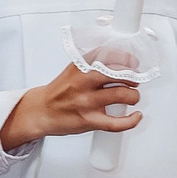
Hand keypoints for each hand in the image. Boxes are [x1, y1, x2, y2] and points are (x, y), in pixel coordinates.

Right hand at [0, 60, 140, 152]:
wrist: (41, 111)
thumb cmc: (60, 92)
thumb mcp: (74, 69)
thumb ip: (94, 64)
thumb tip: (123, 64)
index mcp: (80, 66)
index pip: (109, 54)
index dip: (127, 59)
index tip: (133, 63)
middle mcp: (83, 81)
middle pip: (118, 73)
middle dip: (133, 77)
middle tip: (134, 81)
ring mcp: (86, 102)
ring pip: (121, 95)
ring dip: (134, 96)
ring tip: (132, 97)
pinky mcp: (89, 120)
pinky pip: (116, 123)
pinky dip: (131, 120)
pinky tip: (135, 116)